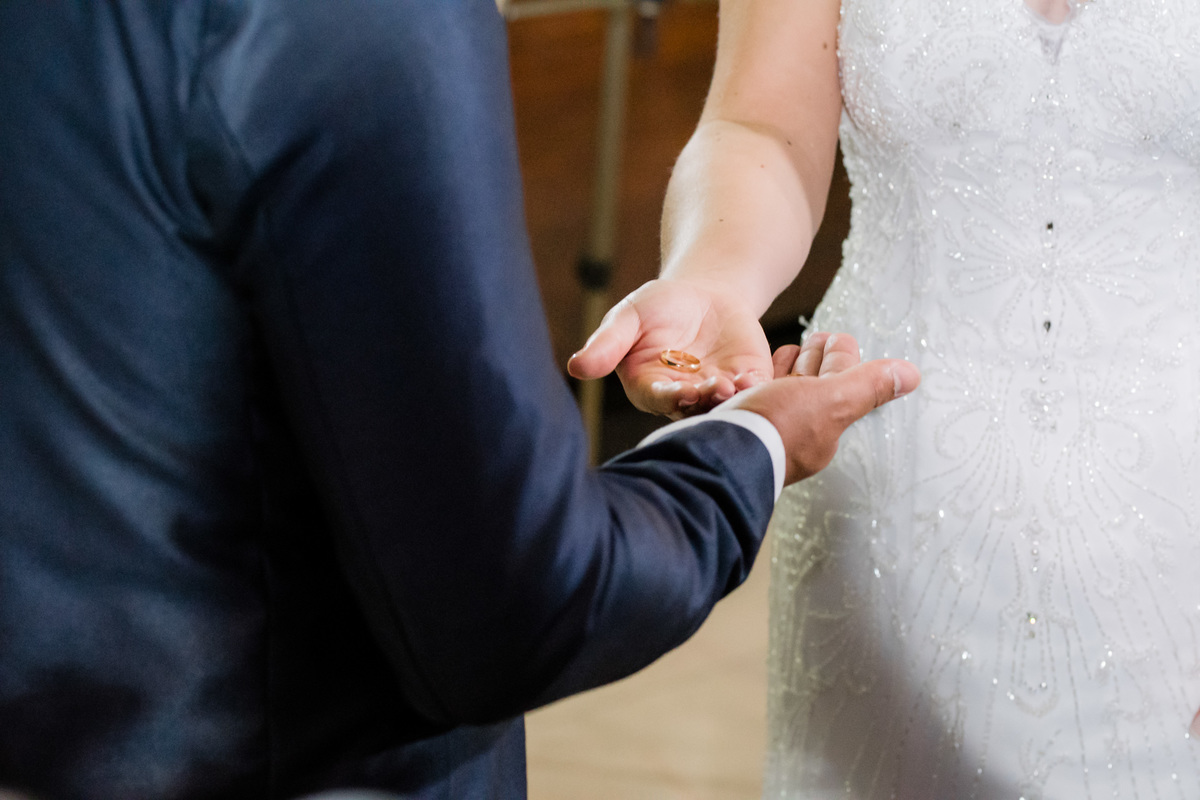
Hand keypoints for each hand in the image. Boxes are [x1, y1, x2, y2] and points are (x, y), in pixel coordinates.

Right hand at [567, 279, 771, 417]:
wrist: (704, 295)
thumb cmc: (658, 307)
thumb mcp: (629, 317)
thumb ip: (608, 343)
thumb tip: (575, 367)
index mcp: (650, 388)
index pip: (658, 399)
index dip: (669, 397)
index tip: (681, 391)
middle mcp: (684, 399)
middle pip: (694, 407)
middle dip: (704, 399)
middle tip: (715, 388)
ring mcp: (717, 392)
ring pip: (724, 404)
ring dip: (730, 398)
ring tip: (734, 383)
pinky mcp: (746, 381)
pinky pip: (752, 390)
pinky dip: (755, 387)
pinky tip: (753, 376)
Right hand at [725, 333, 919, 484]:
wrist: (710, 453)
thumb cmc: (772, 430)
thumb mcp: (829, 402)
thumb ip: (867, 387)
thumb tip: (911, 376)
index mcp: (824, 429)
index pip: (840, 384)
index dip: (841, 356)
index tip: (836, 336)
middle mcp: (797, 432)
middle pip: (812, 388)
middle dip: (815, 362)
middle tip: (817, 340)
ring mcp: (765, 429)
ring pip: (783, 392)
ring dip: (788, 369)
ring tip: (789, 352)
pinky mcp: (736, 425)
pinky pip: (755, 398)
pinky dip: (759, 380)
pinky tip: (752, 375)